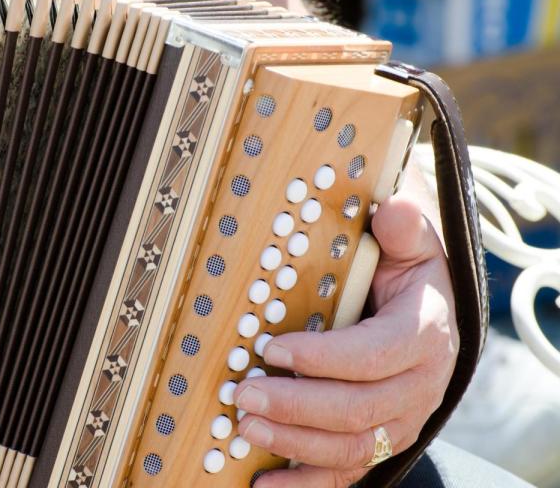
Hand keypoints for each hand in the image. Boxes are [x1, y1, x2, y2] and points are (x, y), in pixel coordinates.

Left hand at [236, 184, 458, 486]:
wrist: (426, 316)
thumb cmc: (405, 276)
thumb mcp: (410, 244)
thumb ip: (403, 227)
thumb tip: (390, 208)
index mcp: (425, 336)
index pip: (374, 356)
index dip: (323, 358)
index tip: (273, 348)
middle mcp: (420, 387)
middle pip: (356, 409)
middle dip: (294, 404)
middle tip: (243, 392)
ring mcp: (401, 421)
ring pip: (350, 447)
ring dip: (293, 440)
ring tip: (244, 424)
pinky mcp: (380, 442)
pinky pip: (346, 474)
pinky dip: (305, 484)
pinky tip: (263, 482)